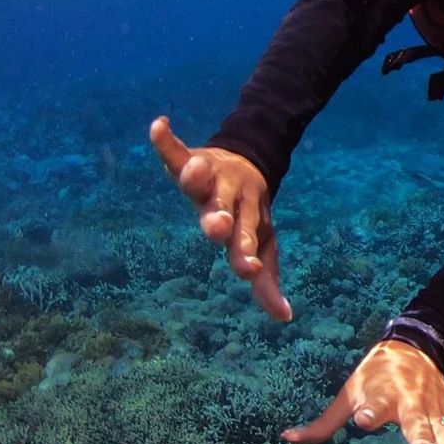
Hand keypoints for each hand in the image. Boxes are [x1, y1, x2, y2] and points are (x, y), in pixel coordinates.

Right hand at [149, 115, 289, 321]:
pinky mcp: (193, 159)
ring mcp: (212, 178)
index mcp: (248, 222)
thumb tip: (285, 317)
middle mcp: (231, 199)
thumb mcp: (262, 246)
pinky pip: (176, 150)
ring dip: (196, 176)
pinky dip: (166, 141)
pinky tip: (158, 126)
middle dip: (220, 220)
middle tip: (218, 227)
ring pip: (202, 180)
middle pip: (224, 211)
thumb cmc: (251, 215)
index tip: (248, 271)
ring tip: (192, 170)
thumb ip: (267, 280)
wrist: (252, 164)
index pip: (247, 243)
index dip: (246, 257)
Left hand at [281, 340, 443, 443]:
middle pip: (417, 423)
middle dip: (423, 438)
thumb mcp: (346, 394)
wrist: (413, 347)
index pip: (373, 405)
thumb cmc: (374, 376)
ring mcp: (435, 412)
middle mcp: (411, 405)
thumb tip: (286, 437)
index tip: (364, 418)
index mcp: (381, 396)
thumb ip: (323, 423)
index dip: (368, 411)